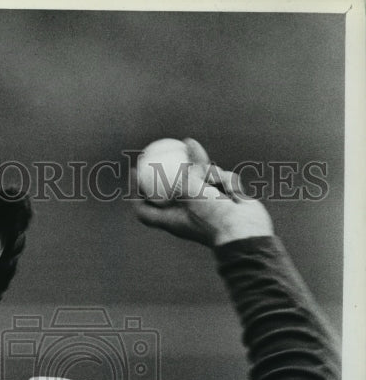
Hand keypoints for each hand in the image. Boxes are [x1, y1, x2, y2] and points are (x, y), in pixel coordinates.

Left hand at [134, 139, 273, 246]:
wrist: (246, 235)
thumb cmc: (214, 218)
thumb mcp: (192, 191)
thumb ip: (187, 169)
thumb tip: (187, 144)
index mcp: (171, 219)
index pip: (145, 209)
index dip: (135, 192)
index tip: (134, 171)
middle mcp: (186, 213)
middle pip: (175, 185)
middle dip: (181, 166)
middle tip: (180, 144)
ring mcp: (205, 206)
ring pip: (203, 177)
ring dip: (213, 177)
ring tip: (220, 188)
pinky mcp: (223, 200)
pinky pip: (221, 181)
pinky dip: (228, 184)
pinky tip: (235, 195)